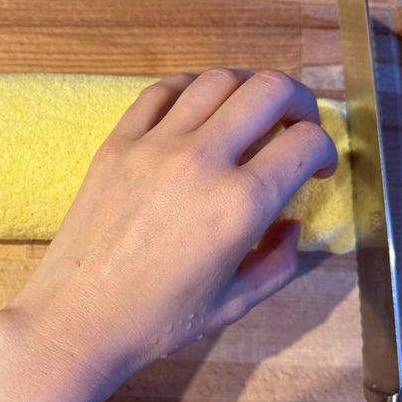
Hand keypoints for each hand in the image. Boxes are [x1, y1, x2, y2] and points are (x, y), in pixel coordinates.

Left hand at [0, 68, 337, 385]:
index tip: (315, 166)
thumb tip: (292, 224)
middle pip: (269, 91)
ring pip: (216, 81)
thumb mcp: (234, 304)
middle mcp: (200, 162)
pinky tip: (196, 108)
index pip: (305, 144)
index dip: (324, 150)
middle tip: (298, 123)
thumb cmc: (154, 320)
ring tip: (250, 113)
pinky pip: (160, 92)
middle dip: (300, 100)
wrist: (77, 318)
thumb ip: (279, 262)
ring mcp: (152, 147)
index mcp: (238, 205)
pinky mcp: (116, 144)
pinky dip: (190, 89)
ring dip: (247, 88)